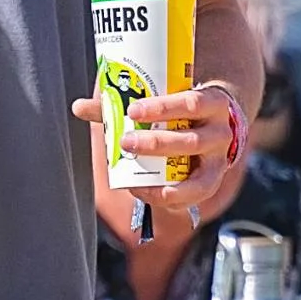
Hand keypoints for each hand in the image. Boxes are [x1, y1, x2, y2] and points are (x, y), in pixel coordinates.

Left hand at [72, 83, 243, 210]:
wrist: (214, 126)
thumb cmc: (181, 112)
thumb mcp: (161, 103)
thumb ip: (121, 105)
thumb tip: (79, 106)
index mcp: (213, 103)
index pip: (192, 103)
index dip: (163, 107)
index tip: (133, 109)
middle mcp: (221, 132)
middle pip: (191, 140)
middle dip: (155, 143)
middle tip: (126, 141)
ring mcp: (219, 160)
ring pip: (193, 173)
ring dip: (158, 174)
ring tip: (130, 173)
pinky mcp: (211, 183)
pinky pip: (191, 195)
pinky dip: (164, 196)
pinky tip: (141, 190)